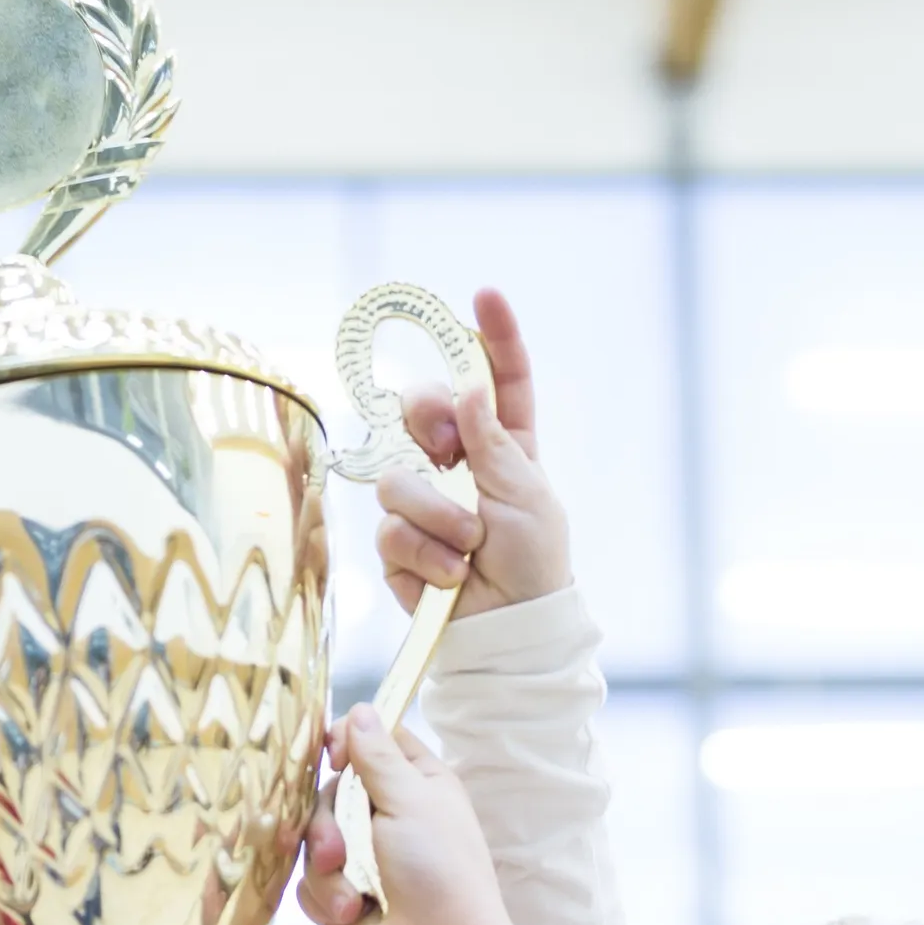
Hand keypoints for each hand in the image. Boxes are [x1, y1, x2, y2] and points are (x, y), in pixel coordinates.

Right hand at [299, 707, 515, 924]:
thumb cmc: (439, 874)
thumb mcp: (411, 800)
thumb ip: (377, 756)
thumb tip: (360, 710)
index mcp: (418, 785)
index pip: (374, 743)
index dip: (348, 744)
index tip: (333, 755)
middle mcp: (390, 818)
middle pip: (329, 792)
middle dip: (326, 824)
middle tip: (338, 849)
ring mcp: (364, 859)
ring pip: (311, 841)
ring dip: (327, 871)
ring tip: (355, 896)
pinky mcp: (343, 896)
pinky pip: (308, 883)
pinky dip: (327, 900)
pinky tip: (353, 916)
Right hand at [371, 289, 570, 620]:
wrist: (507, 630)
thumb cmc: (532, 563)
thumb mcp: (526, 496)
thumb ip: (492, 444)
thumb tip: (468, 389)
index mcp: (503, 445)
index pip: (499, 380)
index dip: (492, 336)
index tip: (485, 295)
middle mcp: (458, 464)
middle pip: (420, 409)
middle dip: (426, 419)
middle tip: (443, 447)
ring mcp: (423, 501)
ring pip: (398, 478)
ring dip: (438, 517)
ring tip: (469, 549)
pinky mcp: (398, 542)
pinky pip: (391, 530)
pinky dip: (425, 554)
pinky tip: (449, 575)